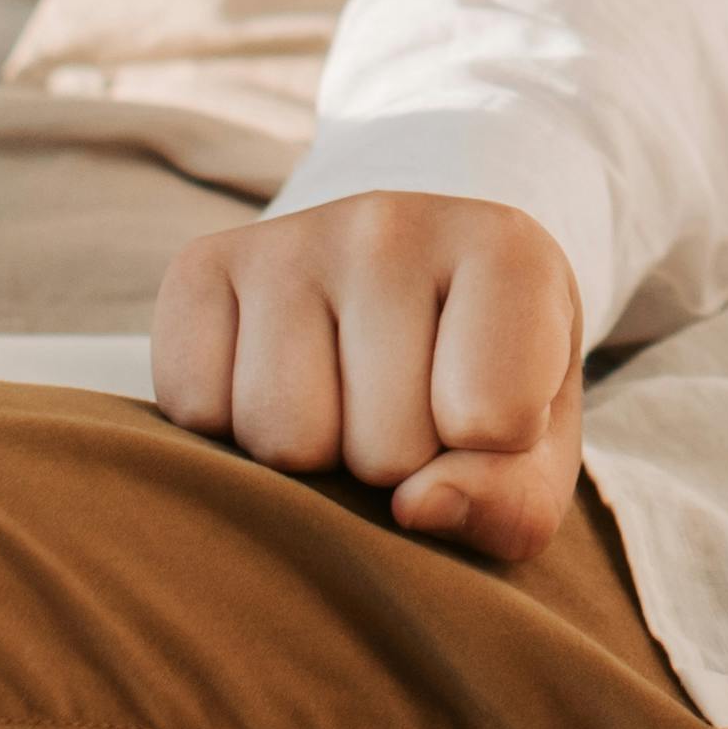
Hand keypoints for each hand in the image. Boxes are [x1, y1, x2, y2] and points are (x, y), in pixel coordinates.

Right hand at [148, 191, 588, 559]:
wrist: (402, 294)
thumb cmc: (482, 388)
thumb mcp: (532, 454)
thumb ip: (510, 501)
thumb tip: (416, 506)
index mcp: (507, 250)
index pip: (489, 424)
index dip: (486, 456)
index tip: (488, 408)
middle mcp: (392, 222)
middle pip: (382, 447)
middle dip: (393, 467)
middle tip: (403, 409)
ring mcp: (290, 235)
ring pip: (283, 438)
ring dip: (312, 457)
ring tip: (342, 399)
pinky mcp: (202, 261)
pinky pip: (195, 408)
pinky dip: (228, 430)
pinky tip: (278, 382)